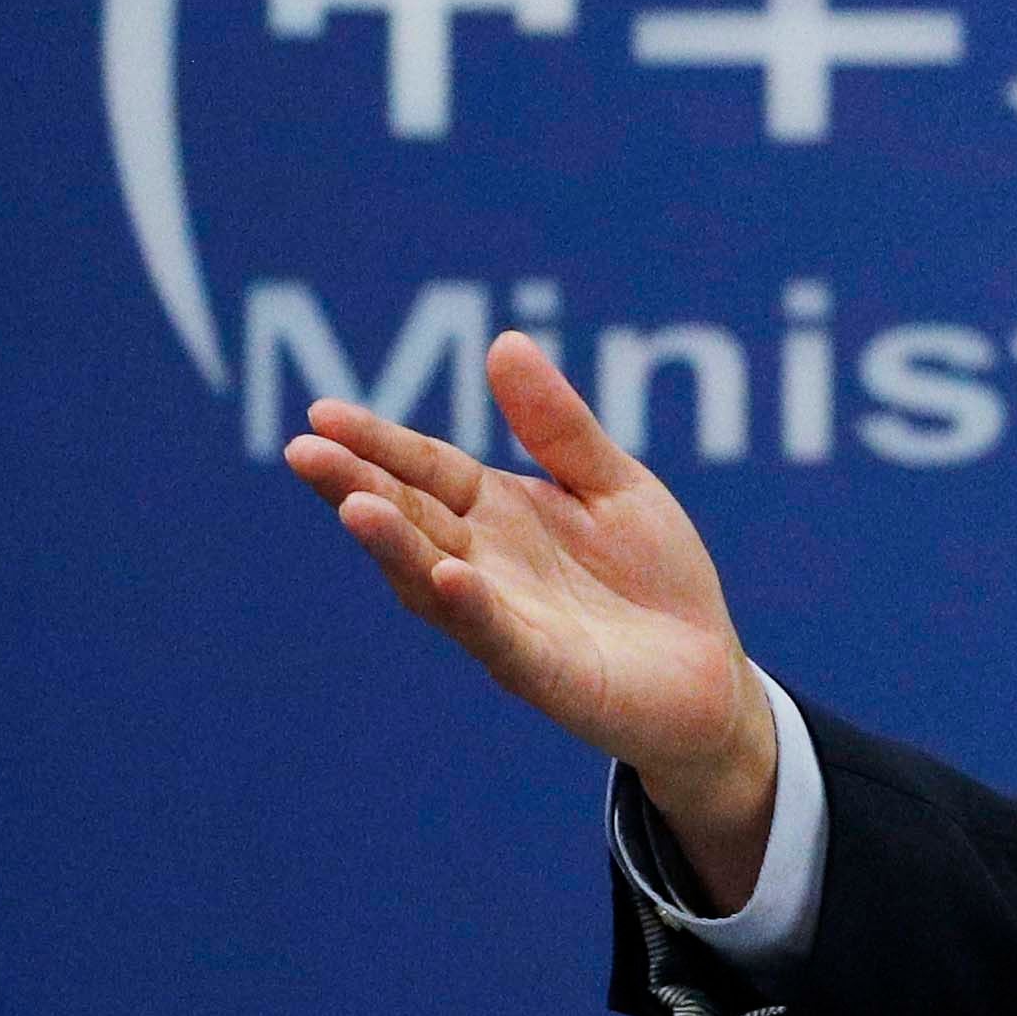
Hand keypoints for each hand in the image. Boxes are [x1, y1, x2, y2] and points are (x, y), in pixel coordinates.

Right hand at [282, 333, 780, 902]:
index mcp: (497, 515)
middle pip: (412, 519)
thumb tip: (503, 341)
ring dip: (396, 546)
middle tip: (304, 451)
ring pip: (435, 582)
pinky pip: (501, 638)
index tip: (321, 412)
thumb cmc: (655, 579)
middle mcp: (485, 567)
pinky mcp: (546, 672)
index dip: (377, 442)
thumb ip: (559, 426)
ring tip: (356, 507)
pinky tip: (448, 575)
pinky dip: (471, 607)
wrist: (712, 674)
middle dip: (357, 486)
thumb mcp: (614, 485)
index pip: (425, 470)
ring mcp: (508, 622)